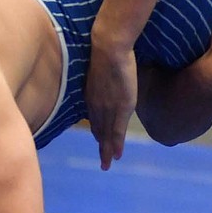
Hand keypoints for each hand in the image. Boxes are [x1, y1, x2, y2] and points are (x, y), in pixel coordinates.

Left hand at [85, 34, 137, 170]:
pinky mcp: (120, 108)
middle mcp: (96, 105)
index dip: (97, 130)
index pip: (94, 118)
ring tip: (107, 164)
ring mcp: (108, 108)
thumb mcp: (102, 67)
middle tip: (102, 160)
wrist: (109, 48)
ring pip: (106, 135)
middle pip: (98, 130)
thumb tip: (109, 72)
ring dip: (106, 151)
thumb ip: (104, 76)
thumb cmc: (107, 50)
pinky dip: (117, 145)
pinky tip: (117, 155)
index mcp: (91, 95)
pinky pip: (117, 131)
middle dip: (100, 146)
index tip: (98, 139)